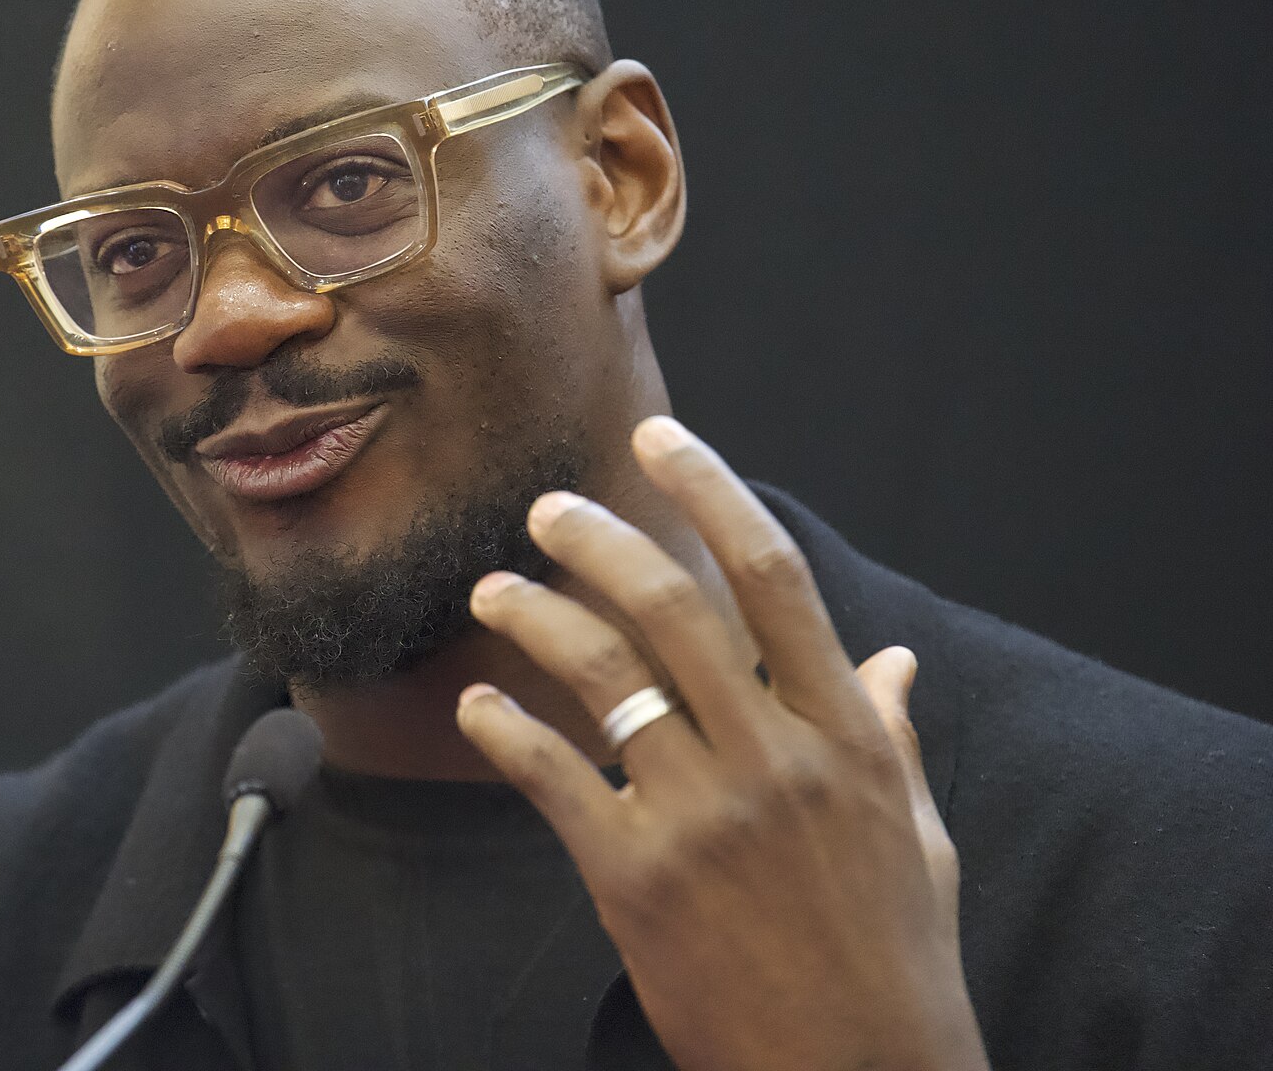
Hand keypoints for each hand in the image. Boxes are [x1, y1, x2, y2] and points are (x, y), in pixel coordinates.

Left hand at [456, 417, 984, 1070]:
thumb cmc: (894, 954)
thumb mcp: (916, 833)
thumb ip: (889, 736)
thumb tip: (897, 662)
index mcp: (845, 733)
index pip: (772, 577)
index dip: (710, 491)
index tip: (660, 440)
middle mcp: (772, 757)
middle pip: (668, 605)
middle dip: (592, 537)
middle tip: (543, 512)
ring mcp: (701, 815)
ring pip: (600, 675)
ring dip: (533, 616)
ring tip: (493, 591)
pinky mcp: (635, 878)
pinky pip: (550, 777)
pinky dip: (503, 729)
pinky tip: (478, 704)